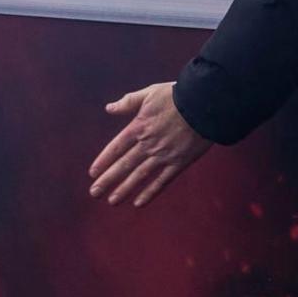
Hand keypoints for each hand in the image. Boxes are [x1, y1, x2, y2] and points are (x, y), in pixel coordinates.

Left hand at [89, 83, 210, 206]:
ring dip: (125, 189)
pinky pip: (162, 181)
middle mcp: (148, 144)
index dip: (103, 161)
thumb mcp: (149, 93)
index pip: (116, 148)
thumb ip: (128, 102)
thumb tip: (109, 108)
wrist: (204, 103)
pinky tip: (139, 203)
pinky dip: (150, 193)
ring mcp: (163, 155)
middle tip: (94, 193)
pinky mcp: (179, 162)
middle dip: (108, 180)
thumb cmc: (177, 95)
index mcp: (139, 127)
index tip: (92, 173)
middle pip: (124, 165)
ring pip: (140, 176)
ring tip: (112, 201)